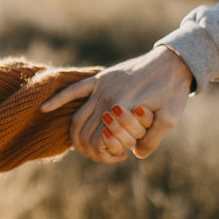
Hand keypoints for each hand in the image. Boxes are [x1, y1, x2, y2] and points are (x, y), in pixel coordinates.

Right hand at [43, 46, 194, 161]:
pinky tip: (44, 109)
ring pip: (78, 118)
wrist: (173, 61)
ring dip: (77, 137)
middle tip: (108, 155)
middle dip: (94, 150)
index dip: (108, 154)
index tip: (122, 156)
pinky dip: (58, 99)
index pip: (102, 141)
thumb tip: (136, 155)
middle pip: (87, 133)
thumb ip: (152, 140)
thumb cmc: (173, 91)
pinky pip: (75, 90)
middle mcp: (108, 98)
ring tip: (85, 148)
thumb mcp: (170, 118)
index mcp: (123, 108)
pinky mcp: (101, 79)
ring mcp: (102, 87)